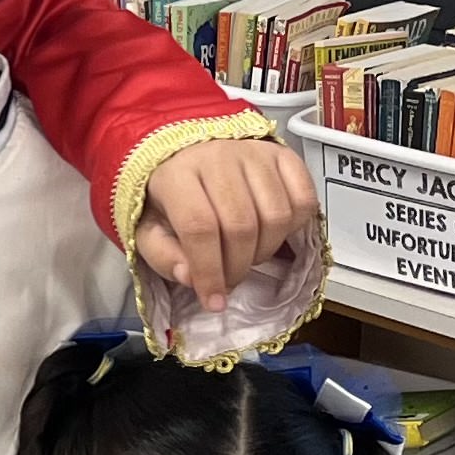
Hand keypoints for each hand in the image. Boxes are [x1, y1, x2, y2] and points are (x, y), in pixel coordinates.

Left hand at [133, 136, 316, 311]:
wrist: (190, 154)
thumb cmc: (171, 196)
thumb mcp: (150, 229)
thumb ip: (163, 256)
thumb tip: (190, 277)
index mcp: (176, 175)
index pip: (199, 227)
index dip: (209, 272)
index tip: (214, 301)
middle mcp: (217, 158)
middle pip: (241, 226)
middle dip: (237, 267)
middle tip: (229, 280)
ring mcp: (254, 153)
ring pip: (276, 216)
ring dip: (265, 250)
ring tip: (247, 256)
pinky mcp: (283, 154)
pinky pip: (304, 200)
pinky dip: (294, 228)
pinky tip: (272, 234)